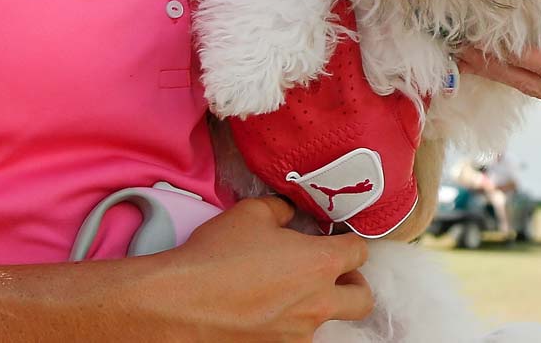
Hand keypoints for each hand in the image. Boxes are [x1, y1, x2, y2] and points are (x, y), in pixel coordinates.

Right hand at [156, 196, 372, 339]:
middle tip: (334, 275)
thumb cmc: (215, 255)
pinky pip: (295, 338)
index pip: (359, 252)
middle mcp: (318, 304)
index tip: (337, 241)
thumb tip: (290, 215)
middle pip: (362, 299)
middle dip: (354, 284)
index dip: (350, 242)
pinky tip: (264, 313)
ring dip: (316, 307)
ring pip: (326, 322)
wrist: (178, 303)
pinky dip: (287, 326)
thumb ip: (281, 211)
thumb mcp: (250, 213)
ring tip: (287, 295)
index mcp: (320, 264)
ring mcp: (298, 335)